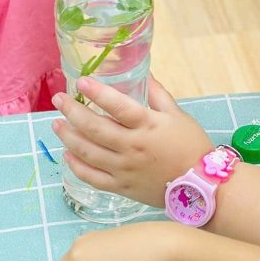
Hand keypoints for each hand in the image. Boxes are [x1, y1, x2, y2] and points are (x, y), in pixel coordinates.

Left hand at [51, 76, 211, 206]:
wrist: (202, 187)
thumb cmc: (191, 147)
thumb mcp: (178, 115)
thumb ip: (158, 94)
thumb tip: (145, 72)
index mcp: (147, 126)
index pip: (117, 106)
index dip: (97, 93)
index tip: (80, 81)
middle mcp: (132, 147)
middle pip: (94, 128)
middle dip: (71, 112)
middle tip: (59, 99)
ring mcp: (124, 169)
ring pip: (87, 152)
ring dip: (68, 136)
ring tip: (56, 124)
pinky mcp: (121, 188)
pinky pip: (92, 178)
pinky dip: (76, 166)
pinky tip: (68, 154)